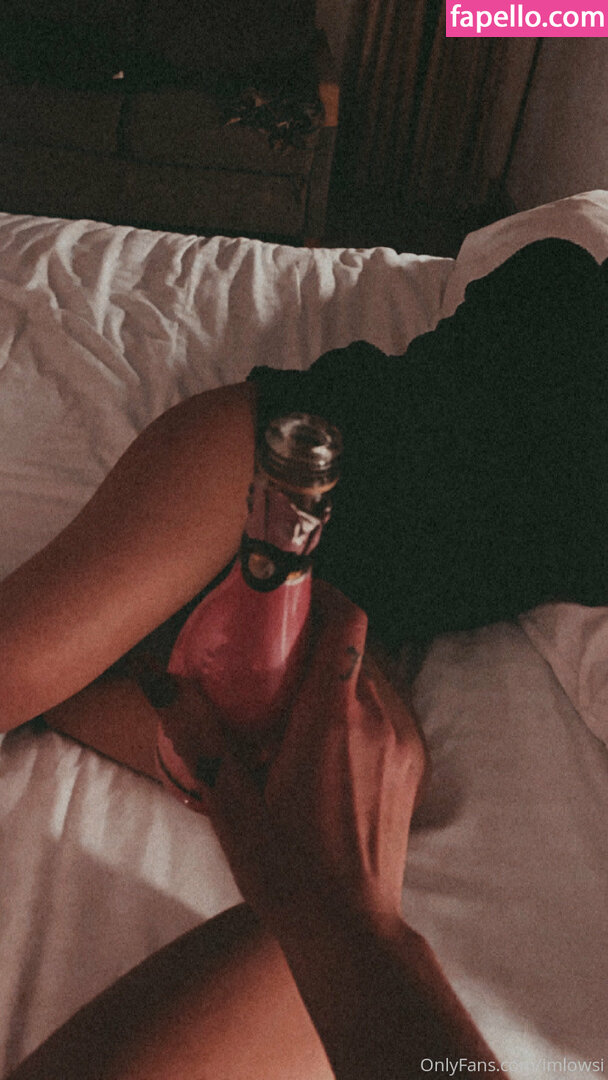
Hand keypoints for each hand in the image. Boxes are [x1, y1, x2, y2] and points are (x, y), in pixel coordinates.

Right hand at [197, 581, 427, 927]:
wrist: (348, 928)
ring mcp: (400, 745)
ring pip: (369, 685)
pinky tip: (324, 752)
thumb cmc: (285, 866)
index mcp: (331, 717)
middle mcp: (376, 720)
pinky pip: (384, 718)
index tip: (296, 594)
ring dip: (335, 683)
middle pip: (352, 651)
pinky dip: (355, 714)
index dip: (326, 595)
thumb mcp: (229, 800)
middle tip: (275, 661)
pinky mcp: (411, 769)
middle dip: (316, 645)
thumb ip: (199, 733)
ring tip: (294, 712)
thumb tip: (157, 682)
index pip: (346, 622)